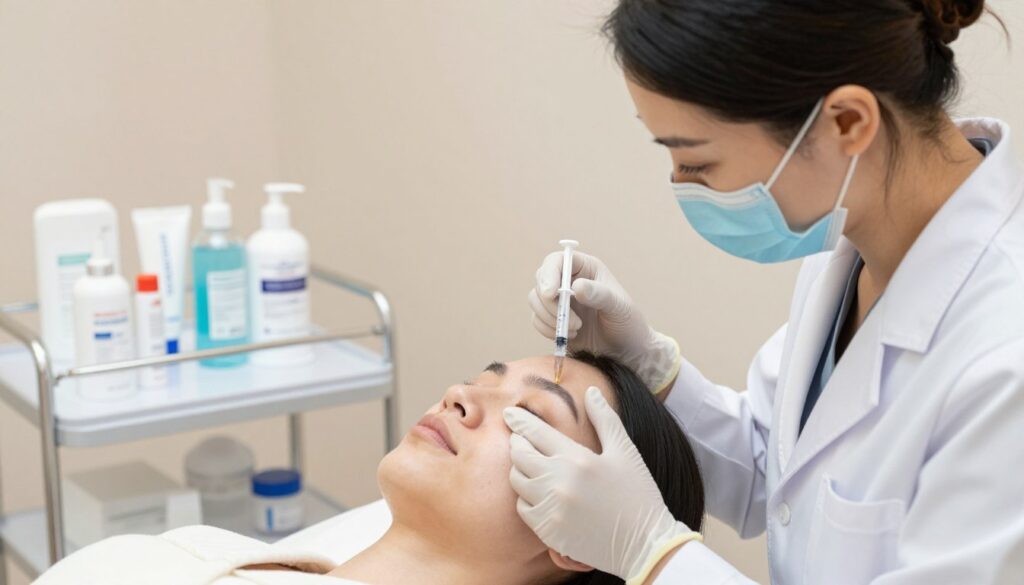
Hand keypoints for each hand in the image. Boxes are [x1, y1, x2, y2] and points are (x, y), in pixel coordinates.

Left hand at [504, 387, 700, 582]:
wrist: (645, 544)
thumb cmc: (638, 495)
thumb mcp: (626, 452)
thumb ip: (606, 419)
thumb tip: (592, 392)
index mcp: (577, 459)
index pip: (536, 432)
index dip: (520, 421)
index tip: (509, 414)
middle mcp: (559, 482)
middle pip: (520, 454)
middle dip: (517, 443)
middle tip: (520, 439)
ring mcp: (551, 508)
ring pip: (517, 481)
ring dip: (521, 469)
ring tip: (531, 465)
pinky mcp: (548, 531)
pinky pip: (523, 508)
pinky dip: (526, 497)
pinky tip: (539, 493)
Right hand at [527, 250, 680, 392]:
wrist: (626, 350)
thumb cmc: (628, 323)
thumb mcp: (619, 307)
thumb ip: (600, 295)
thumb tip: (577, 286)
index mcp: (585, 268)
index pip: (556, 261)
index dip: (549, 274)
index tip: (551, 294)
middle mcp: (568, 280)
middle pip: (541, 280)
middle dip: (550, 303)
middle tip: (573, 322)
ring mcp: (559, 300)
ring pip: (535, 301)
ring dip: (551, 318)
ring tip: (576, 329)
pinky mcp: (553, 320)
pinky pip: (537, 320)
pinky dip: (548, 330)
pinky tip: (571, 336)